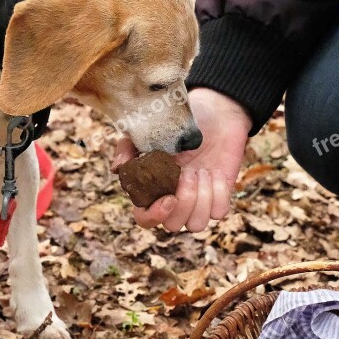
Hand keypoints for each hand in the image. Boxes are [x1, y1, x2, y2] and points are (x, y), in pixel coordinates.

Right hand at [113, 88, 251, 231]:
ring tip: (202, 170)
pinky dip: (219, 193)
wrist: (214, 113)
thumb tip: (118, 168)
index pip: (145, 219)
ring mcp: (198, 201)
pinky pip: (219, 212)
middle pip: (172, 225)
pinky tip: (215, 172)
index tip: (169, 198)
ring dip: (201, 198)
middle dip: (183, 200)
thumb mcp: (148, 130)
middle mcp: (174, 200)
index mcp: (153, 189)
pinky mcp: (220, 196)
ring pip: (196, 224)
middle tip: (188, 171)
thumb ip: (128, 147)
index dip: (154, 216)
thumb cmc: (177, 123)